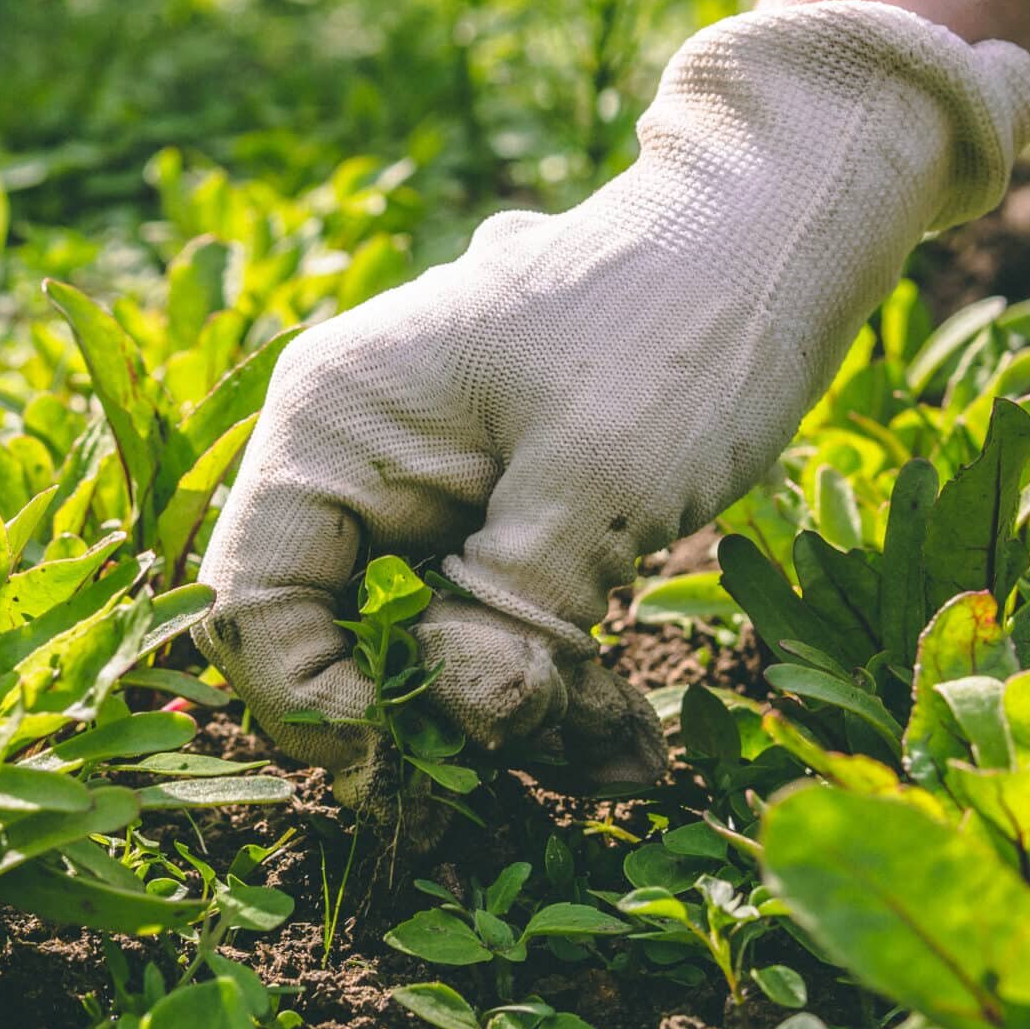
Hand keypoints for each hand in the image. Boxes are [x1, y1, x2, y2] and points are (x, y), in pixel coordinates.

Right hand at [195, 2, 1029, 827]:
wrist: (776, 227)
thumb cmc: (678, 329)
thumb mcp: (596, 491)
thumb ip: (507, 622)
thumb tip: (457, 727)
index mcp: (334, 425)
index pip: (253, 605)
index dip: (311, 711)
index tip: (410, 780)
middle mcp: (352, 452)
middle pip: (330, 636)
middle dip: (422, 728)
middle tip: (507, 801)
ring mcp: (420, 480)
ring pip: (420, 643)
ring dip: (511, 718)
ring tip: (621, 761)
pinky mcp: (488, 505)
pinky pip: (486, 620)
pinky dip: (549, 681)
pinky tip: (627, 740)